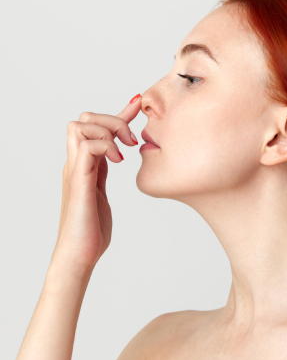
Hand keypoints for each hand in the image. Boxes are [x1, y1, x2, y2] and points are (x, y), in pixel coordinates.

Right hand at [51, 95, 141, 274]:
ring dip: (107, 130)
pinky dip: (105, 146)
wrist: (80, 255)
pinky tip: (118, 161)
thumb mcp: (101, 193)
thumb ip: (103, 174)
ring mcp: (75, 170)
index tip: (138, 104)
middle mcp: (77, 163)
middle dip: (112, 119)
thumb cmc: (92, 229)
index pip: (98, 129)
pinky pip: (86, 147)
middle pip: (84, 118)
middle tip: (132, 140)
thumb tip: (115, 157)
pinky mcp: (79, 181)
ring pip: (80, 126)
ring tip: (125, 150)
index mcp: (85, 165)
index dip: (119, 113)